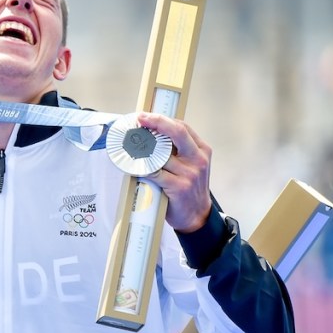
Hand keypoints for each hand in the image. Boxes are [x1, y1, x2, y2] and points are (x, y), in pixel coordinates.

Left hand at [137, 112, 212, 232]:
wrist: (197, 216)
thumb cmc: (189, 189)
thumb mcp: (192, 166)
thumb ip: (179, 151)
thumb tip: (152, 136)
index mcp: (202, 150)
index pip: (182, 127)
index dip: (162, 119)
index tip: (145, 116)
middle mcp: (198, 159)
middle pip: (177, 132)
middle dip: (156, 122)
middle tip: (139, 119)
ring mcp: (190, 173)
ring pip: (161, 154)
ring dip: (143, 149)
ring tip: (130, 145)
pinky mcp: (179, 187)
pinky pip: (155, 173)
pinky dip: (142, 169)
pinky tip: (134, 166)